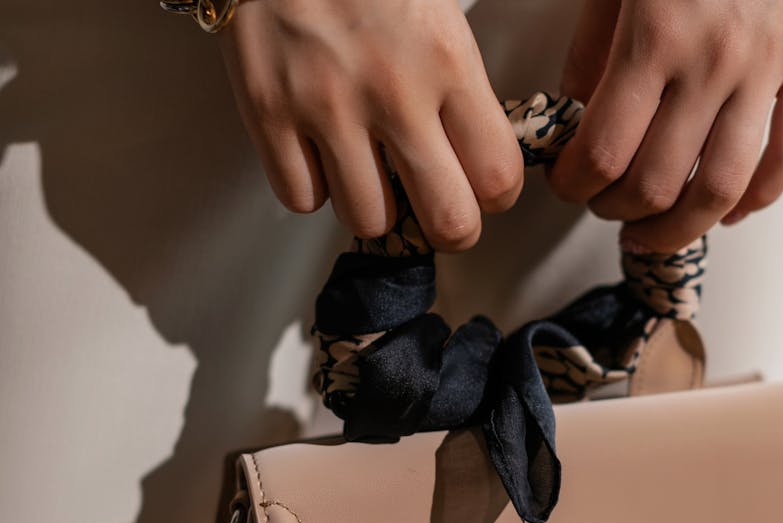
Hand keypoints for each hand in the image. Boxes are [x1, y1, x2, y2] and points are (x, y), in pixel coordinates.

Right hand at [218, 0, 523, 250]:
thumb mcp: (441, 14)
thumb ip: (463, 86)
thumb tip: (479, 154)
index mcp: (447, 61)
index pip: (499, 177)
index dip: (496, 196)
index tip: (484, 188)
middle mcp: (392, 91)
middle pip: (447, 221)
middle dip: (450, 226)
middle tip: (439, 209)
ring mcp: (326, 106)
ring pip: (369, 219)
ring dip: (375, 204)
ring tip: (371, 169)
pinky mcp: (268, 112)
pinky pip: (301, 198)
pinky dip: (313, 186)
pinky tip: (321, 153)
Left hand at [548, 0, 782, 253]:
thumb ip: (592, 49)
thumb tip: (576, 116)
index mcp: (655, 34)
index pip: (605, 151)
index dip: (577, 186)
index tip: (568, 188)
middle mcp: (715, 58)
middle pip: (659, 181)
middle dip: (619, 210)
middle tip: (604, 209)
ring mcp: (770, 64)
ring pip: (724, 186)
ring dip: (680, 227)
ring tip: (653, 234)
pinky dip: (758, 198)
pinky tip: (728, 213)